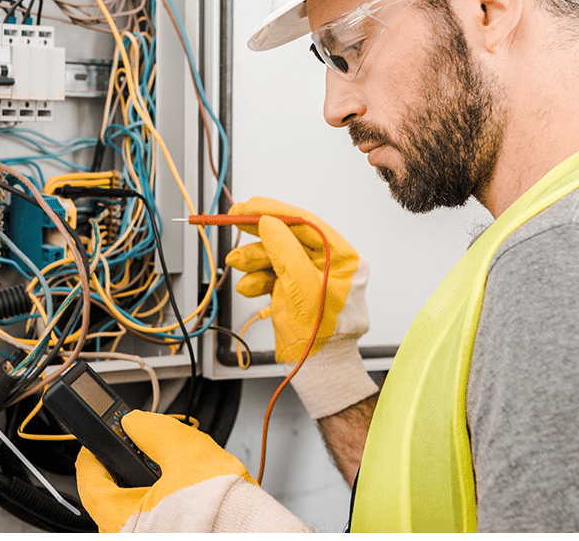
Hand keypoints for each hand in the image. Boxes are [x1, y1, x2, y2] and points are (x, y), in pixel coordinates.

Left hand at [75, 410, 255, 531]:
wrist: (253, 529)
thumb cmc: (222, 505)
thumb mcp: (185, 451)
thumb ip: (153, 431)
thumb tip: (135, 422)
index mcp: (122, 520)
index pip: (90, 481)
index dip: (94, 452)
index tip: (100, 438)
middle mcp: (130, 536)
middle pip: (112, 495)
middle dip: (125, 466)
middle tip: (138, 446)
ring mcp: (150, 538)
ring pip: (135, 508)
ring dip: (146, 483)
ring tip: (169, 466)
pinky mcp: (171, 537)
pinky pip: (155, 519)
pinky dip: (163, 500)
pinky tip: (183, 488)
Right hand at [225, 197, 369, 362]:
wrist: (317, 372)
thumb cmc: (321, 339)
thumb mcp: (301, 289)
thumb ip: (284, 251)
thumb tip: (269, 222)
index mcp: (344, 259)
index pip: (307, 224)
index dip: (275, 211)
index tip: (249, 206)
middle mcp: (330, 265)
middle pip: (289, 237)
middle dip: (259, 236)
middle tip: (234, 221)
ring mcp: (312, 277)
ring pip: (277, 255)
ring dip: (254, 259)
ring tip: (237, 263)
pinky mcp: (297, 290)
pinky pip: (274, 274)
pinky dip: (258, 278)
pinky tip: (250, 286)